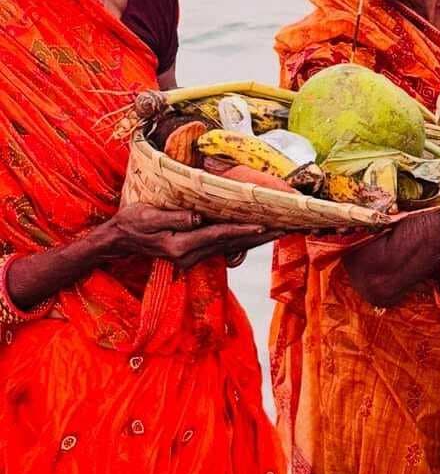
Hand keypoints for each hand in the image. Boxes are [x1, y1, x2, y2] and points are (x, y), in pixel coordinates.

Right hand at [95, 204, 279, 272]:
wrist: (120, 239)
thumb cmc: (133, 222)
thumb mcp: (149, 216)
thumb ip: (174, 217)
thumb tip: (198, 218)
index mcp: (181, 246)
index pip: (219, 236)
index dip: (243, 229)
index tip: (264, 225)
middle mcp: (190, 255)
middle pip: (232, 243)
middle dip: (259, 235)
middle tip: (285, 226)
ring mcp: (192, 256)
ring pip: (231, 246)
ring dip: (254, 238)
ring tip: (278, 229)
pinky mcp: (193, 253)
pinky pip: (223, 247)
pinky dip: (240, 239)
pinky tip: (255, 233)